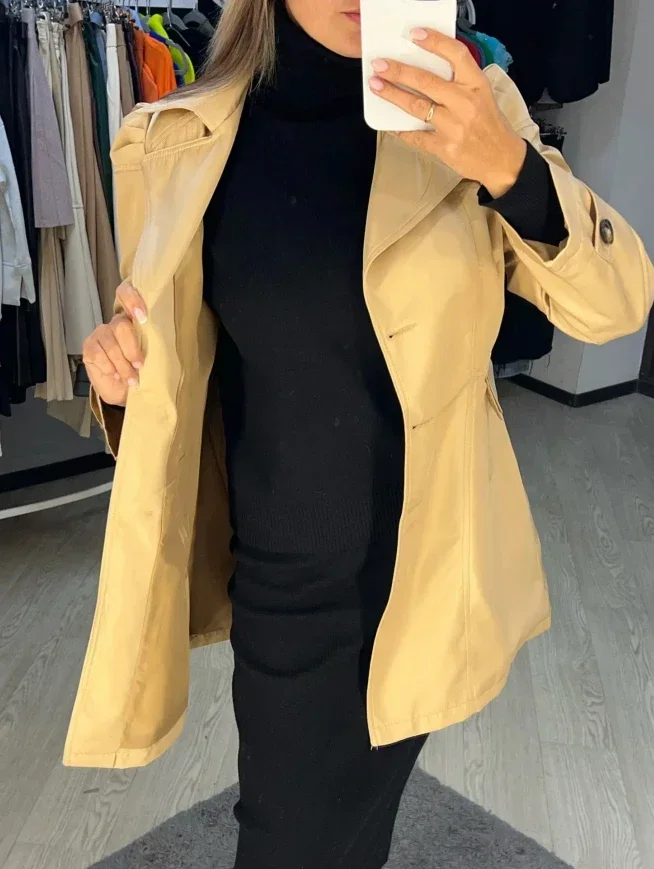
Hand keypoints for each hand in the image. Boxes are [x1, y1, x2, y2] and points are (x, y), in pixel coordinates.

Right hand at [82, 281, 146, 407]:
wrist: (122, 391)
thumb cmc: (140, 372)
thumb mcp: (151, 357)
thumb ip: (152, 343)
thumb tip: (162, 341)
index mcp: (133, 319)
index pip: (126, 293)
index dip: (132, 299)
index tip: (142, 317)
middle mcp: (115, 323)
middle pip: (121, 326)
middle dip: (131, 349)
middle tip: (139, 366)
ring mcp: (100, 333)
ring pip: (110, 343)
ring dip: (122, 364)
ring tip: (131, 379)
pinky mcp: (88, 346)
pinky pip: (98, 354)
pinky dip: (109, 367)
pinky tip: (115, 375)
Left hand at [369, 28, 526, 197]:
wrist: (502, 160)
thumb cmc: (490, 125)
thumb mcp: (482, 95)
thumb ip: (459, 83)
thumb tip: (425, 71)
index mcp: (476, 85)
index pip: (456, 55)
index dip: (434, 42)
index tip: (415, 35)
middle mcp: (465, 103)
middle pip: (427, 81)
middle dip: (399, 71)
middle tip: (379, 65)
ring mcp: (454, 127)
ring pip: (417, 106)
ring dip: (393, 95)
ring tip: (377, 86)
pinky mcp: (444, 147)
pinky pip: (416, 136)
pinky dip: (401, 129)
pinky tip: (389, 123)